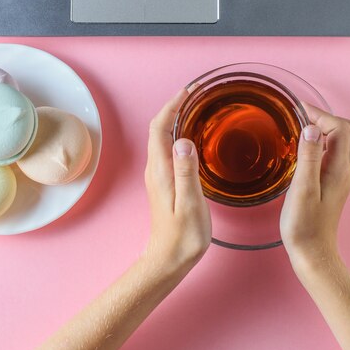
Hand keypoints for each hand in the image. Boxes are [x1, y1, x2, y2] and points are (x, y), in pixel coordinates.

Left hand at [143, 89, 211, 274]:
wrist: (169, 258)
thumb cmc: (183, 235)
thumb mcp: (190, 204)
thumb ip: (186, 171)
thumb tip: (183, 141)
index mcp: (160, 170)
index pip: (159, 128)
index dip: (172, 106)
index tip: (188, 91)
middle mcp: (155, 169)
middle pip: (158, 128)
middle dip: (173, 107)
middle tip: (194, 94)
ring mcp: (157, 175)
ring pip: (161, 138)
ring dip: (174, 119)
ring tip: (194, 107)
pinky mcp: (163, 182)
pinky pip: (167, 148)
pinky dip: (176, 134)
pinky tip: (191, 136)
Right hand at [280, 104, 349, 272]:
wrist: (313, 252)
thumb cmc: (304, 225)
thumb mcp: (302, 189)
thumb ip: (309, 157)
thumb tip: (312, 128)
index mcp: (340, 168)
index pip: (339, 127)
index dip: (319, 115)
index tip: (296, 110)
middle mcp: (346, 169)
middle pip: (349, 129)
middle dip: (326, 117)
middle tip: (300, 117)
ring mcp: (342, 175)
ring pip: (344, 139)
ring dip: (325, 127)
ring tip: (300, 128)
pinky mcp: (334, 181)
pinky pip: (335, 151)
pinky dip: (323, 140)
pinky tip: (304, 147)